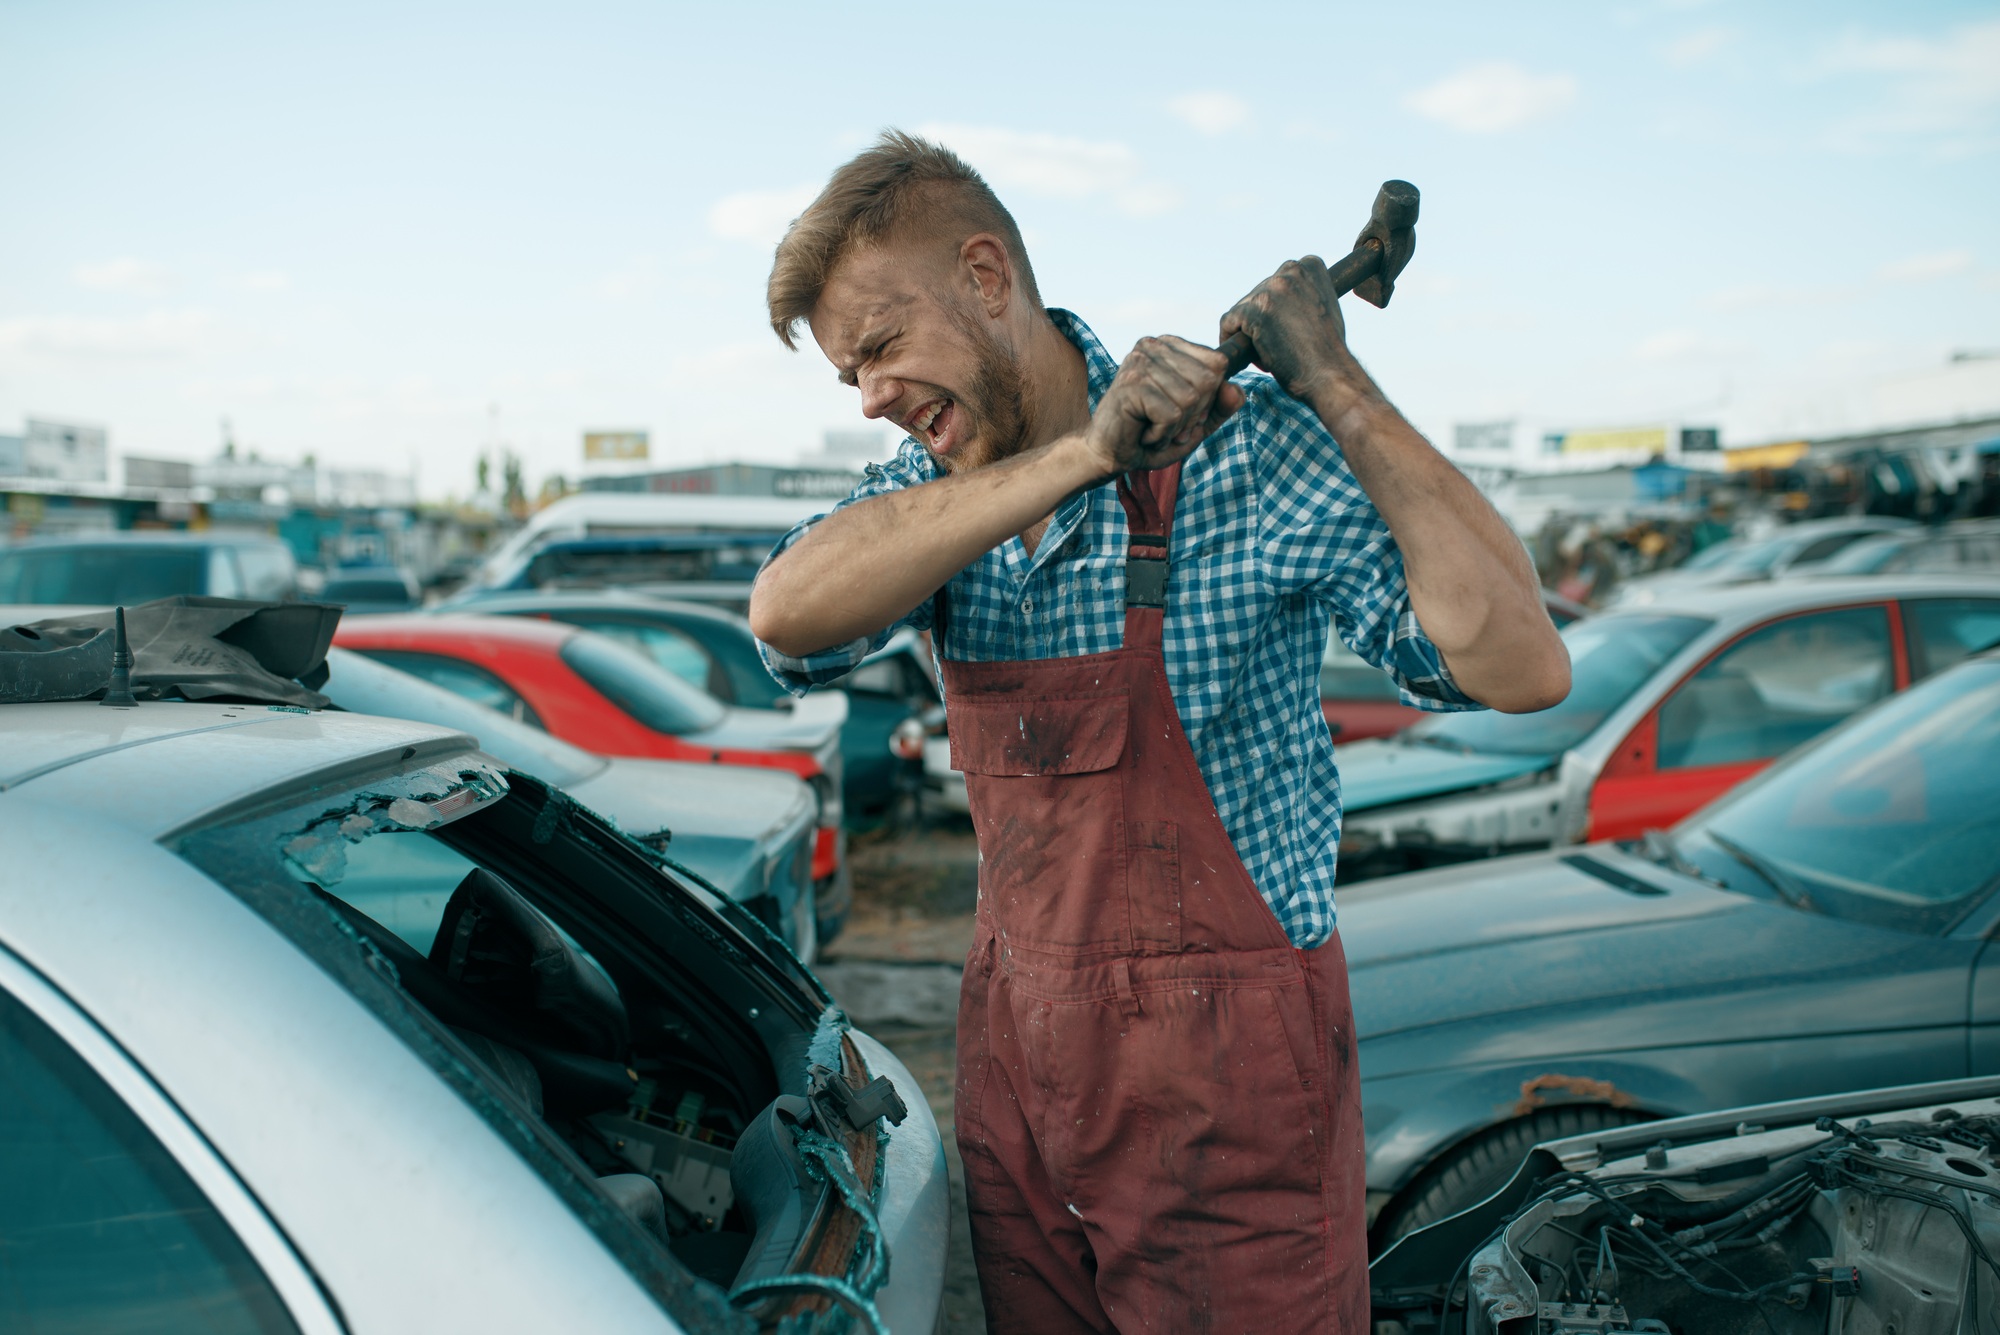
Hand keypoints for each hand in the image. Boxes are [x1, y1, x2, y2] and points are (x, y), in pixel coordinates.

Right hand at [1081, 335, 1244, 476]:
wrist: (1108, 454)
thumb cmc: (1150, 435)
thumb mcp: (1195, 422)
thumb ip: (1221, 406)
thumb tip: (1237, 390)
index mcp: (1169, 346)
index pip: (1217, 363)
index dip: (1208, 397)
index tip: (1180, 411)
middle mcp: (1152, 346)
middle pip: (1207, 380)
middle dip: (1193, 414)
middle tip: (1165, 423)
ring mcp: (1139, 363)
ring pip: (1190, 399)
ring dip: (1176, 428)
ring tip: (1152, 428)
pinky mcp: (1131, 385)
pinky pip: (1172, 415)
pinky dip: (1162, 435)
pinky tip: (1143, 433)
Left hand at [1219, 256, 1363, 405]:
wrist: (1330, 375)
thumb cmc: (1328, 351)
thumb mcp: (1322, 307)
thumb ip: (1302, 294)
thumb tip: (1280, 298)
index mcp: (1309, 266)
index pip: (1277, 280)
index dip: (1277, 307)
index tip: (1284, 328)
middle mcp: (1290, 272)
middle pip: (1258, 294)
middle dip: (1262, 320)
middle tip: (1278, 345)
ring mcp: (1270, 290)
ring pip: (1242, 309)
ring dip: (1250, 332)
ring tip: (1270, 353)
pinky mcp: (1253, 312)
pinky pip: (1229, 323)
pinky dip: (1234, 340)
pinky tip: (1252, 355)